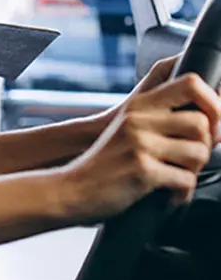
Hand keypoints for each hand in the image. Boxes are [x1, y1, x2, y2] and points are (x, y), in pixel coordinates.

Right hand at [57, 71, 220, 223]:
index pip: (191, 83)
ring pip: (199, 152)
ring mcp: (140, 145)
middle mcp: (139, 121)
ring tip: (177, 178)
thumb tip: (214, 124)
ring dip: (194, 171)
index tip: (215, 122)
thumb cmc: (104, 165)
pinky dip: (182, 193)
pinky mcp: (142, 171)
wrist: (72, 190)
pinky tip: (169, 195)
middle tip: (190, 161)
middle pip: (201, 123)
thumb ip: (161, 120)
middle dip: (206, 146)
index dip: (214, 101)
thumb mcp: (128, 131)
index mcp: (139, 106)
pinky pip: (186, 180)